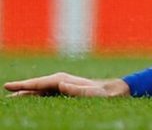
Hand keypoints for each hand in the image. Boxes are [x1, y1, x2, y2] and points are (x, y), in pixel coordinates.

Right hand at [4, 73, 129, 97]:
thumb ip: (77, 89)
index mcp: (64, 80)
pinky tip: (30, 97)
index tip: (9, 86)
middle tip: (6, 90)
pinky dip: (36, 94)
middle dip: (21, 88)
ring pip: (40, 89)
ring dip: (27, 91)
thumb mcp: (92, 93)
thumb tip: (60, 83)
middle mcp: (62, 80)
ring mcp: (63, 84)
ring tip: (14, 95)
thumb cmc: (104, 94)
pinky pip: (46, 93)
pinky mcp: (65, 90)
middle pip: (36, 85)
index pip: (39, 83)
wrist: (114, 91)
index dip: (23, 85)